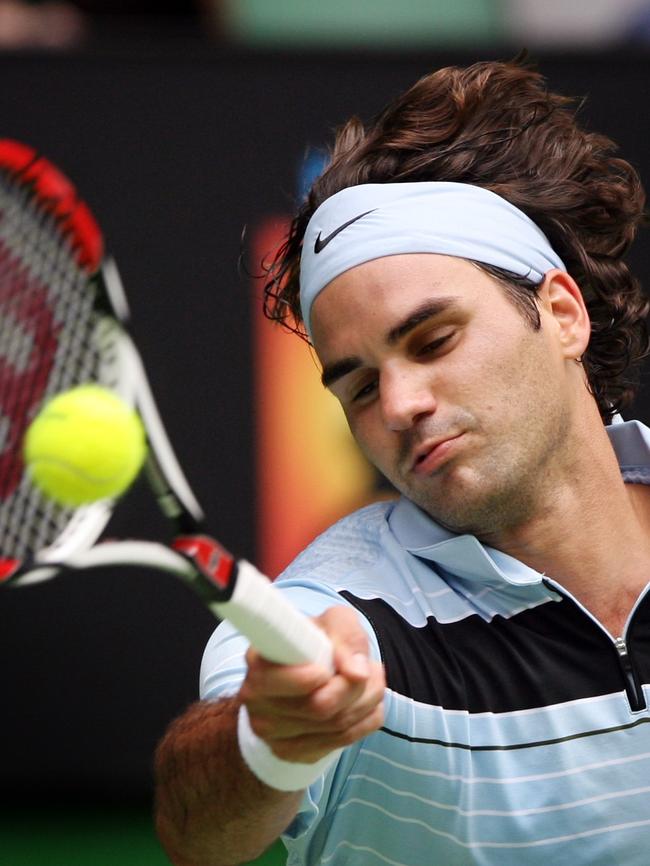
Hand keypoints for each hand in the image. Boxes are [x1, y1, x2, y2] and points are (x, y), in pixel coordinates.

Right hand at [239, 605, 385, 763]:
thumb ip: (346, 636)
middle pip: (318, 707)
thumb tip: (357, 672)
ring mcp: (272, 732)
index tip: (328, 668)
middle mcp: (257, 700)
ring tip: (372, 681)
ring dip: (367, 701)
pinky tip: (365, 703)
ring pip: (336, 726)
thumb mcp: (333, 623)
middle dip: (356, 687)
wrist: (307, 673)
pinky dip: (365, 721)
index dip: (311, 676)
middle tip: (371, 668)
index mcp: (258, 663)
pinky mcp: (292, 752)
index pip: (279, 681)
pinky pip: (342, 742)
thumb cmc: (316, 643)